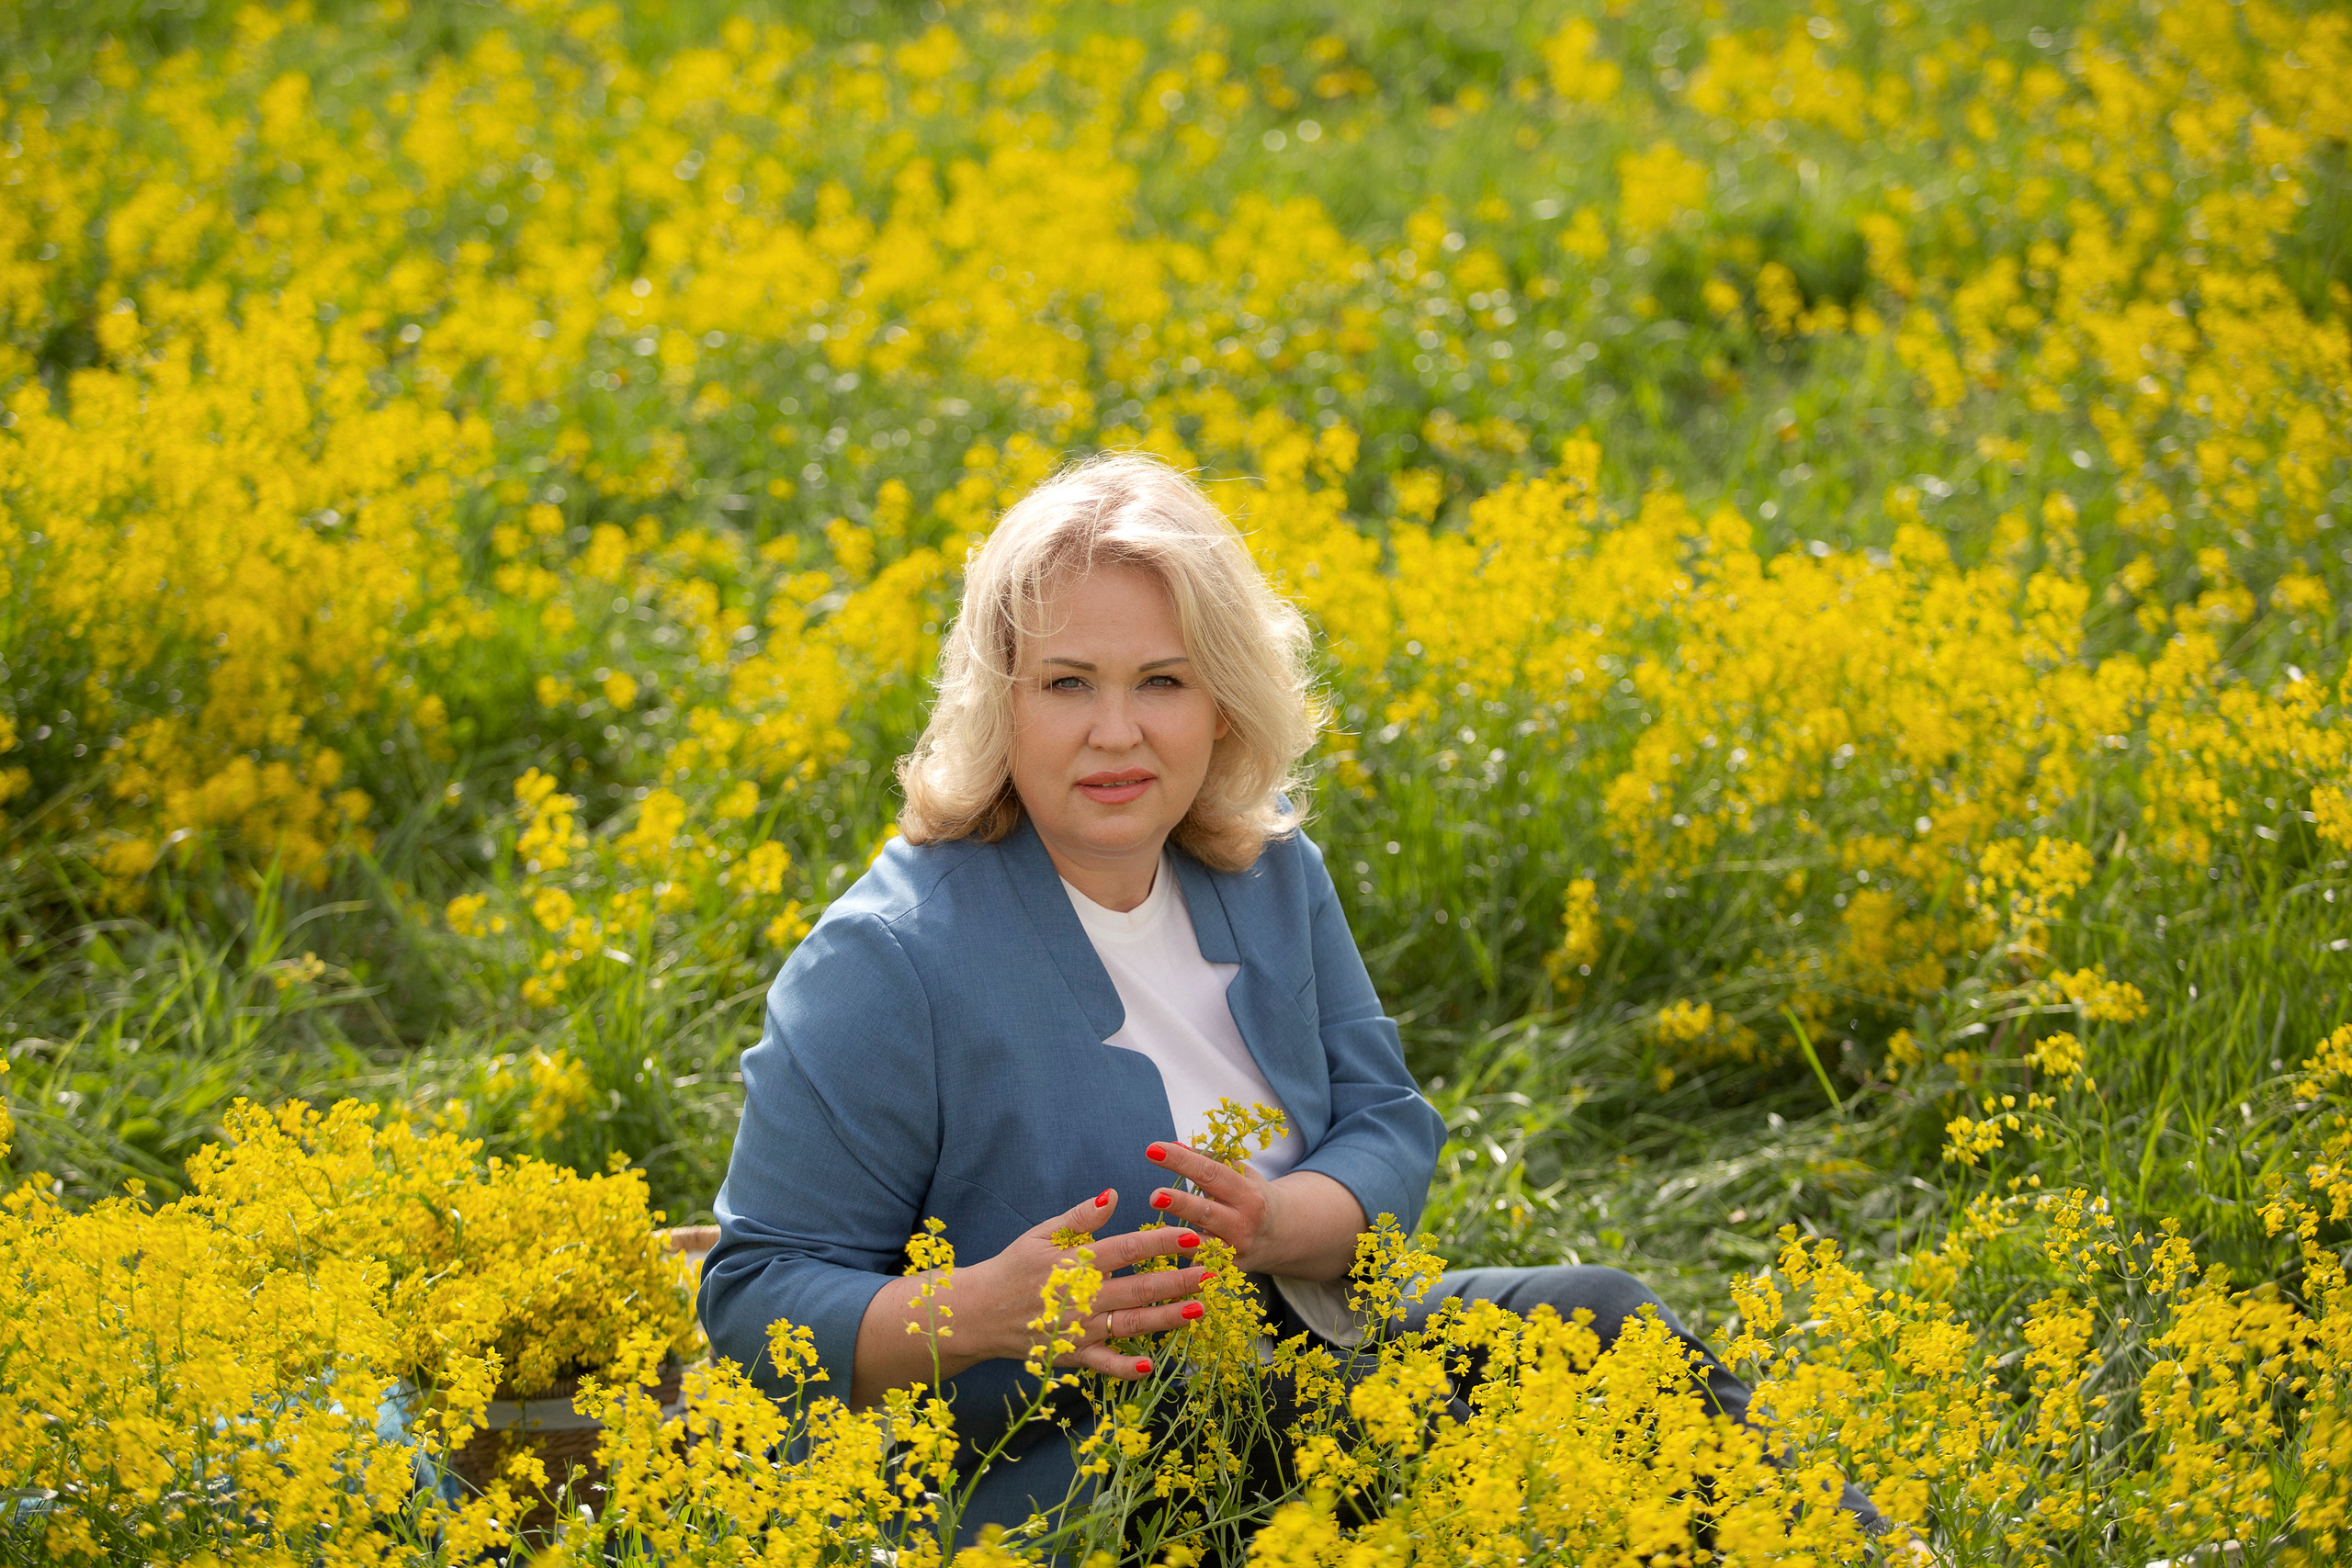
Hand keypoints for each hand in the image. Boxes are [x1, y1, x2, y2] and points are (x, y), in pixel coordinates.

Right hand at [958, 1188, 1213, 1380]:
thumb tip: (1112, 1195)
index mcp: (1076, 1263)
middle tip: (1212, 1274)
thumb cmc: (1012, 1268)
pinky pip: (1102, 1364)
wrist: (977, 1312)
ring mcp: (1079, 1329)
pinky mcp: (1071, 1355)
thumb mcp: (1041, 1234)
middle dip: (1178, 1281)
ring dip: (1167, 1318)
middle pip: (1139, 1288)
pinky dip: (1124, 1366)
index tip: (1193, 1237)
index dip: (1163, 1243)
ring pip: (1131, 1324)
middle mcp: (1083, 1297)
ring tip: (1199, 1310)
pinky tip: (1150, 1365)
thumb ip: (1079, 1217)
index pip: (1128, 1249)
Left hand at [1141, 1141, 1365, 1279]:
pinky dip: (1184, 1261)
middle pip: (1206, 1212)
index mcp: (1248, 1193)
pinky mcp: (1227, 1271)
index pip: (1210, 1172)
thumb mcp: (1240, 1174)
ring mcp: (1236, 1250)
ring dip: (1176, 1237)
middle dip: (1180, 1203)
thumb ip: (1210, 1159)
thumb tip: (1173, 1145)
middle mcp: (1244, 1223)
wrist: (1282, 1235)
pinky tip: (1161, 1256)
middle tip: (1154, 1195)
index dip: (1182, 1160)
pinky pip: (1201, 1266)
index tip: (1154, 1148)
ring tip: (1153, 1231)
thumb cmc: (1251, 1196)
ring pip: (1202, 1244)